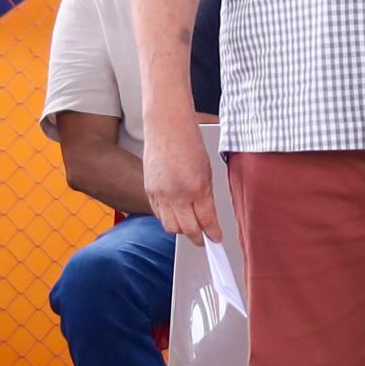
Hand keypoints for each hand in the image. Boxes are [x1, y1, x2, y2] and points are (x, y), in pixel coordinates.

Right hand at [141, 108, 218, 243]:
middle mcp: (177, 194)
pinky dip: (167, 218)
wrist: (166, 125)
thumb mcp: (207, 170)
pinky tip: (174, 216)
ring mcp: (160, 193)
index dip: (212, 233)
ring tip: (189, 229)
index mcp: (197, 188)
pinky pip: (158, 213)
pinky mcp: (148, 190)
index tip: (216, 239)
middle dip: (197, 237)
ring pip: (169, 226)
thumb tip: (205, 215)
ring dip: (181, 230)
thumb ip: (205, 195)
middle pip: (187, 229)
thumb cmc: (189, 141)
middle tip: (204, 240)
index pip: (206, 220)